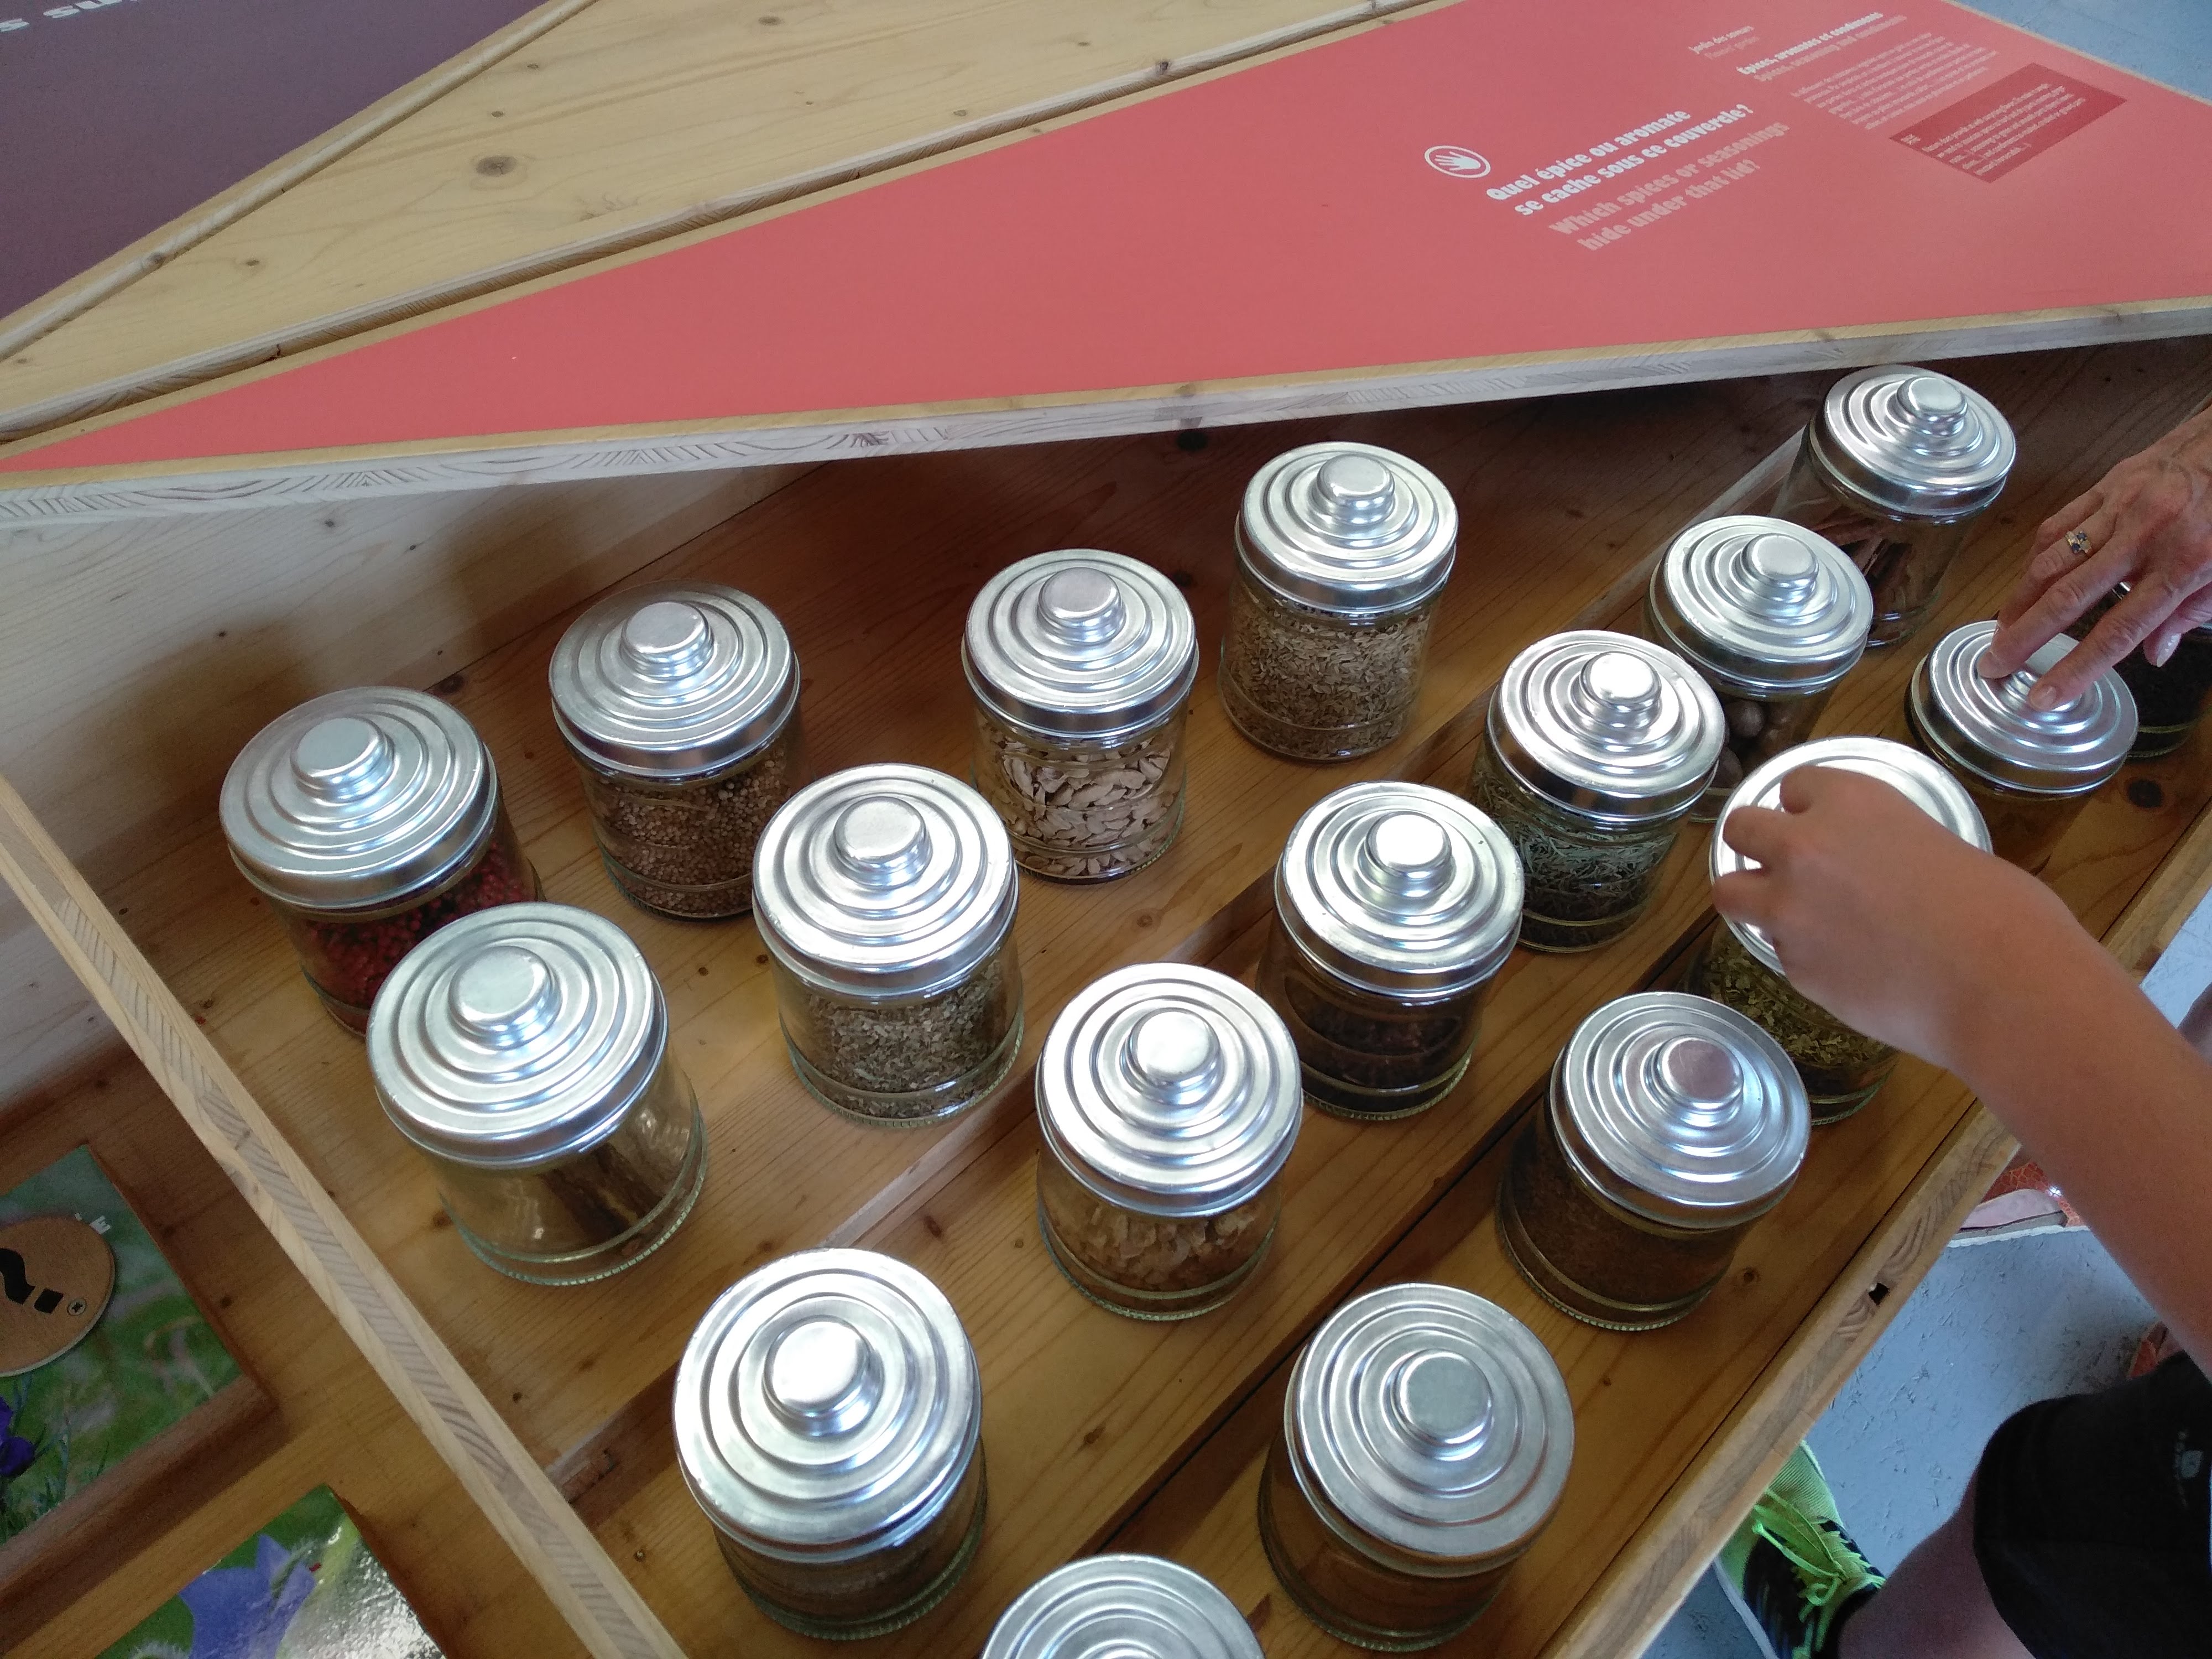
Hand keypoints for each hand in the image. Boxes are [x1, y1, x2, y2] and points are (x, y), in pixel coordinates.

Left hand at [1712, 765, 2083, 1074]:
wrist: (1998, 984)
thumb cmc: (1997, 909)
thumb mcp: (1936, 844)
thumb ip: (1881, 845)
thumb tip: (1869, 870)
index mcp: (1850, 801)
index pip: (1796, 785)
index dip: (1809, 809)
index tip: (1821, 825)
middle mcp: (1804, 848)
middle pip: (1742, 829)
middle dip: (1759, 844)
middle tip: (1786, 866)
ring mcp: (1790, 910)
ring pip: (1731, 892)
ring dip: (1755, 898)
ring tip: (1794, 915)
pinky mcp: (1793, 967)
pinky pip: (1780, 952)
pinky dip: (1803, 955)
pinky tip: (1850, 966)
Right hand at [1984, 404, 2211, 708]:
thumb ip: (2192, 612)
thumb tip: (2156, 654)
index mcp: (2181, 567)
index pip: (2118, 631)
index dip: (2076, 668)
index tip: (2043, 696)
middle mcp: (2144, 539)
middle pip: (2068, 598)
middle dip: (2024, 637)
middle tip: (1994, 664)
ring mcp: (2120, 509)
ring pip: (2053, 561)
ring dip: (2019, 601)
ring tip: (2001, 630)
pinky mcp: (2106, 486)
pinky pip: (2059, 525)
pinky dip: (2036, 556)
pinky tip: (2025, 579)